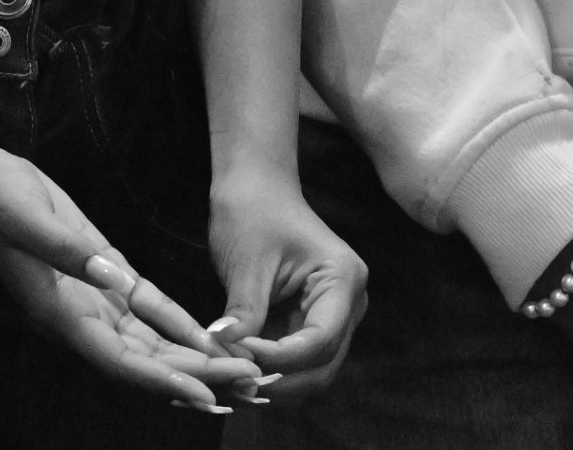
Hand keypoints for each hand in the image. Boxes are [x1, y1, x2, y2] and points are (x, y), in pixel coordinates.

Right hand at [0, 143, 266, 409]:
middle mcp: (81, 319)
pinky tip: (210, 340)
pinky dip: (179, 327)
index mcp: (61, 315)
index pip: (120, 361)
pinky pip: (148, 311)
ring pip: (152, 344)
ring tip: (240, 375)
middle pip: (147, 362)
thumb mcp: (28, 219)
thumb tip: (111, 277)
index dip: (163, 381)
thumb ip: (67, 251)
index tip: (204, 394)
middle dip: (196, 378)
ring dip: (194, 360)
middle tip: (248, 390)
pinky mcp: (104, 276)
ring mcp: (94, 301)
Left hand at [206, 159, 365, 402]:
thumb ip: (244, 310)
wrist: (254, 188)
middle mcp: (348, 304)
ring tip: (235, 383)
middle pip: (323, 365)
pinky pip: (295, 363)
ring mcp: (331, 317)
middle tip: (236, 383)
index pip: (320, 339)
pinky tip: (239, 373)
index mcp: (343, 279)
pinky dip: (269, 373)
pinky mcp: (308, 325)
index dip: (281, 357)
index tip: (240, 354)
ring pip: (311, 372)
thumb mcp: (247, 261)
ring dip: (275, 383)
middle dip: (281, 381)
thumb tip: (225, 350)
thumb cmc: (254, 212)